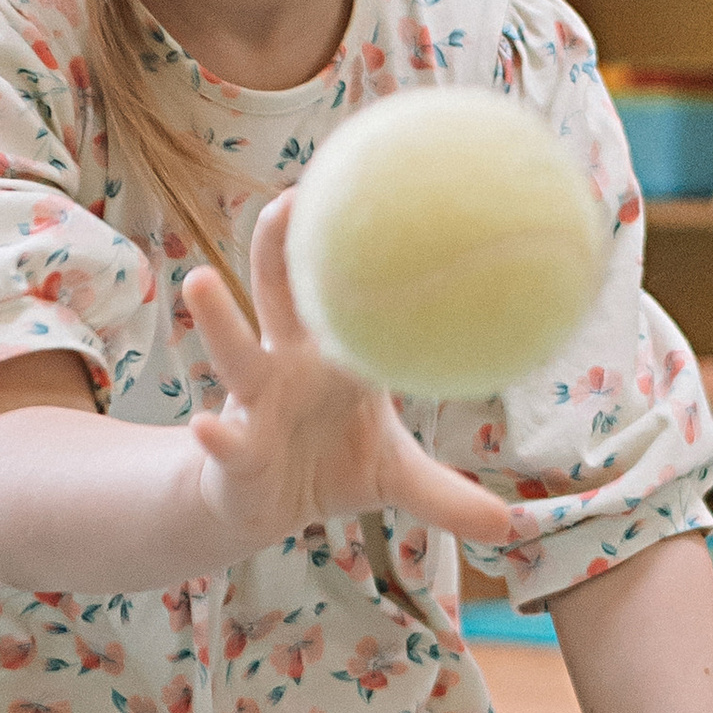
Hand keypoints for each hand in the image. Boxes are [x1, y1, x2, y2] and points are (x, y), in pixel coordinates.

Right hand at [185, 191, 511, 555]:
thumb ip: (450, 495)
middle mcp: (288, 364)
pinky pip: (224, 438)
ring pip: (236, 351)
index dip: (351, 243)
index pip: (342, 289)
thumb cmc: (331, 466)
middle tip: (288, 199)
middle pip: (280, 293)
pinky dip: (215, 432)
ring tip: (198, 281)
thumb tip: (514, 527)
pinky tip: (205, 424)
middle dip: (280, 247)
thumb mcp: (398, 477)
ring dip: (219, 319)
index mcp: (332, 355)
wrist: (268, 508)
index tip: (368, 185)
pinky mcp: (233, 449)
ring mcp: (255, 402)